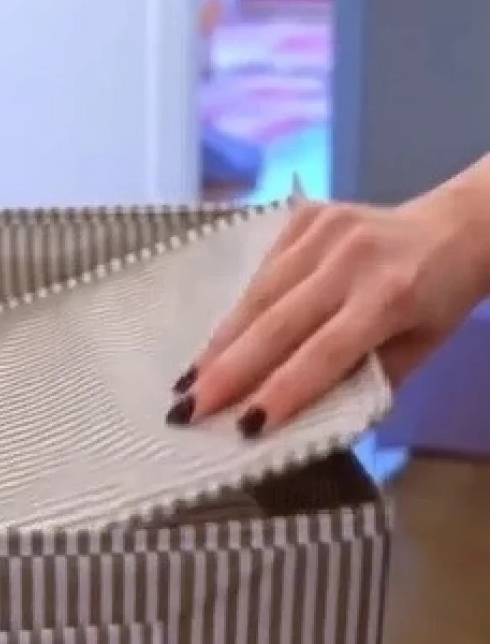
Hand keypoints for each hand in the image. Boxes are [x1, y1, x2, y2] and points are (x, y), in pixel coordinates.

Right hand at [167, 193, 489, 436]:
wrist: (458, 225)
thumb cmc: (438, 300)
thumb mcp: (418, 349)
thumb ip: (365, 379)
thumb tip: (304, 416)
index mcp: (390, 294)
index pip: (325, 351)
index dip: (282, 390)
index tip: (243, 427)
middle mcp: (352, 257)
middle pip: (276, 323)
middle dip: (227, 371)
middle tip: (185, 409)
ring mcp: (324, 229)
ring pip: (258, 296)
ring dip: (219, 345)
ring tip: (187, 382)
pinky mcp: (305, 215)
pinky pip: (260, 272)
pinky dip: (235, 312)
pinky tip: (212, 344)